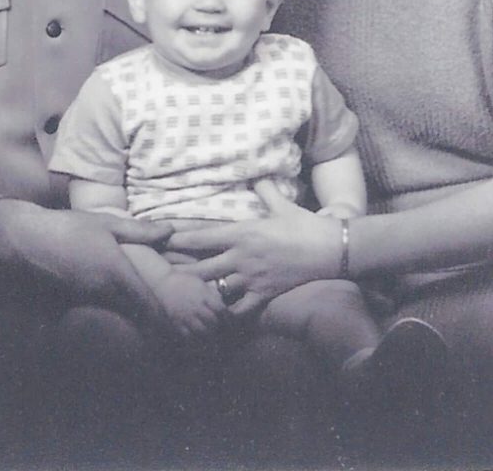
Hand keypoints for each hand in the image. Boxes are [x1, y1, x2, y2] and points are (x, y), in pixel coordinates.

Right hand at [0, 199, 165, 325]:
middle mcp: (105, 293)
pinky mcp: (74, 304)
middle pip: (137, 318)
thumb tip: (171, 231)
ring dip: (137, 321)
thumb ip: (141, 231)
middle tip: (174, 329)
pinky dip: (117, 316)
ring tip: (154, 322)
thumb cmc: (68, 227)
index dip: (167, 322)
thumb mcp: (107, 223)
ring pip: (121, 317)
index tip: (181, 329)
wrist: (25, 241)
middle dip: (156, 326)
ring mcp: (89, 301)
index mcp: (117, 273)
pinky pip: (103, 314)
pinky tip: (122, 311)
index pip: (149, 307)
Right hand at [155, 271, 226, 339]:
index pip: (221, 310)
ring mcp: (186, 316)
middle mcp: (196, 307)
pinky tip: (198, 340)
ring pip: (203, 332)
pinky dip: (195, 340)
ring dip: (209, 335)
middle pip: (214, 322)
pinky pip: (189, 337)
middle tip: (222, 331)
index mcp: (204, 295)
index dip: (228, 317)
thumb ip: (211, 293)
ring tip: (211, 337)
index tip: (229, 321)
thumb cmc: (181, 281)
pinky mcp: (176, 324)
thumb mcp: (199, 283)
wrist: (160, 284)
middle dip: (219, 328)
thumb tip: (222, 303)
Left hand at [168, 180, 341, 315]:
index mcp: (243, 232)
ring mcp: (252, 278)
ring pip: (216, 290)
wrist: (331, 249)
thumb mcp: (282, 205)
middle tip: (162, 273)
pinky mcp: (264, 295)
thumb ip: (266, 192)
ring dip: (200, 292)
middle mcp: (242, 257)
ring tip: (184, 295)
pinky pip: (239, 310)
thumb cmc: (305, 225)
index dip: (179, 239)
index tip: (161, 240)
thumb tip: (259, 177)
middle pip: (201, 268)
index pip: (202, 237)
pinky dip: (226, 313)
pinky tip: (217, 314)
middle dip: (181, 271)